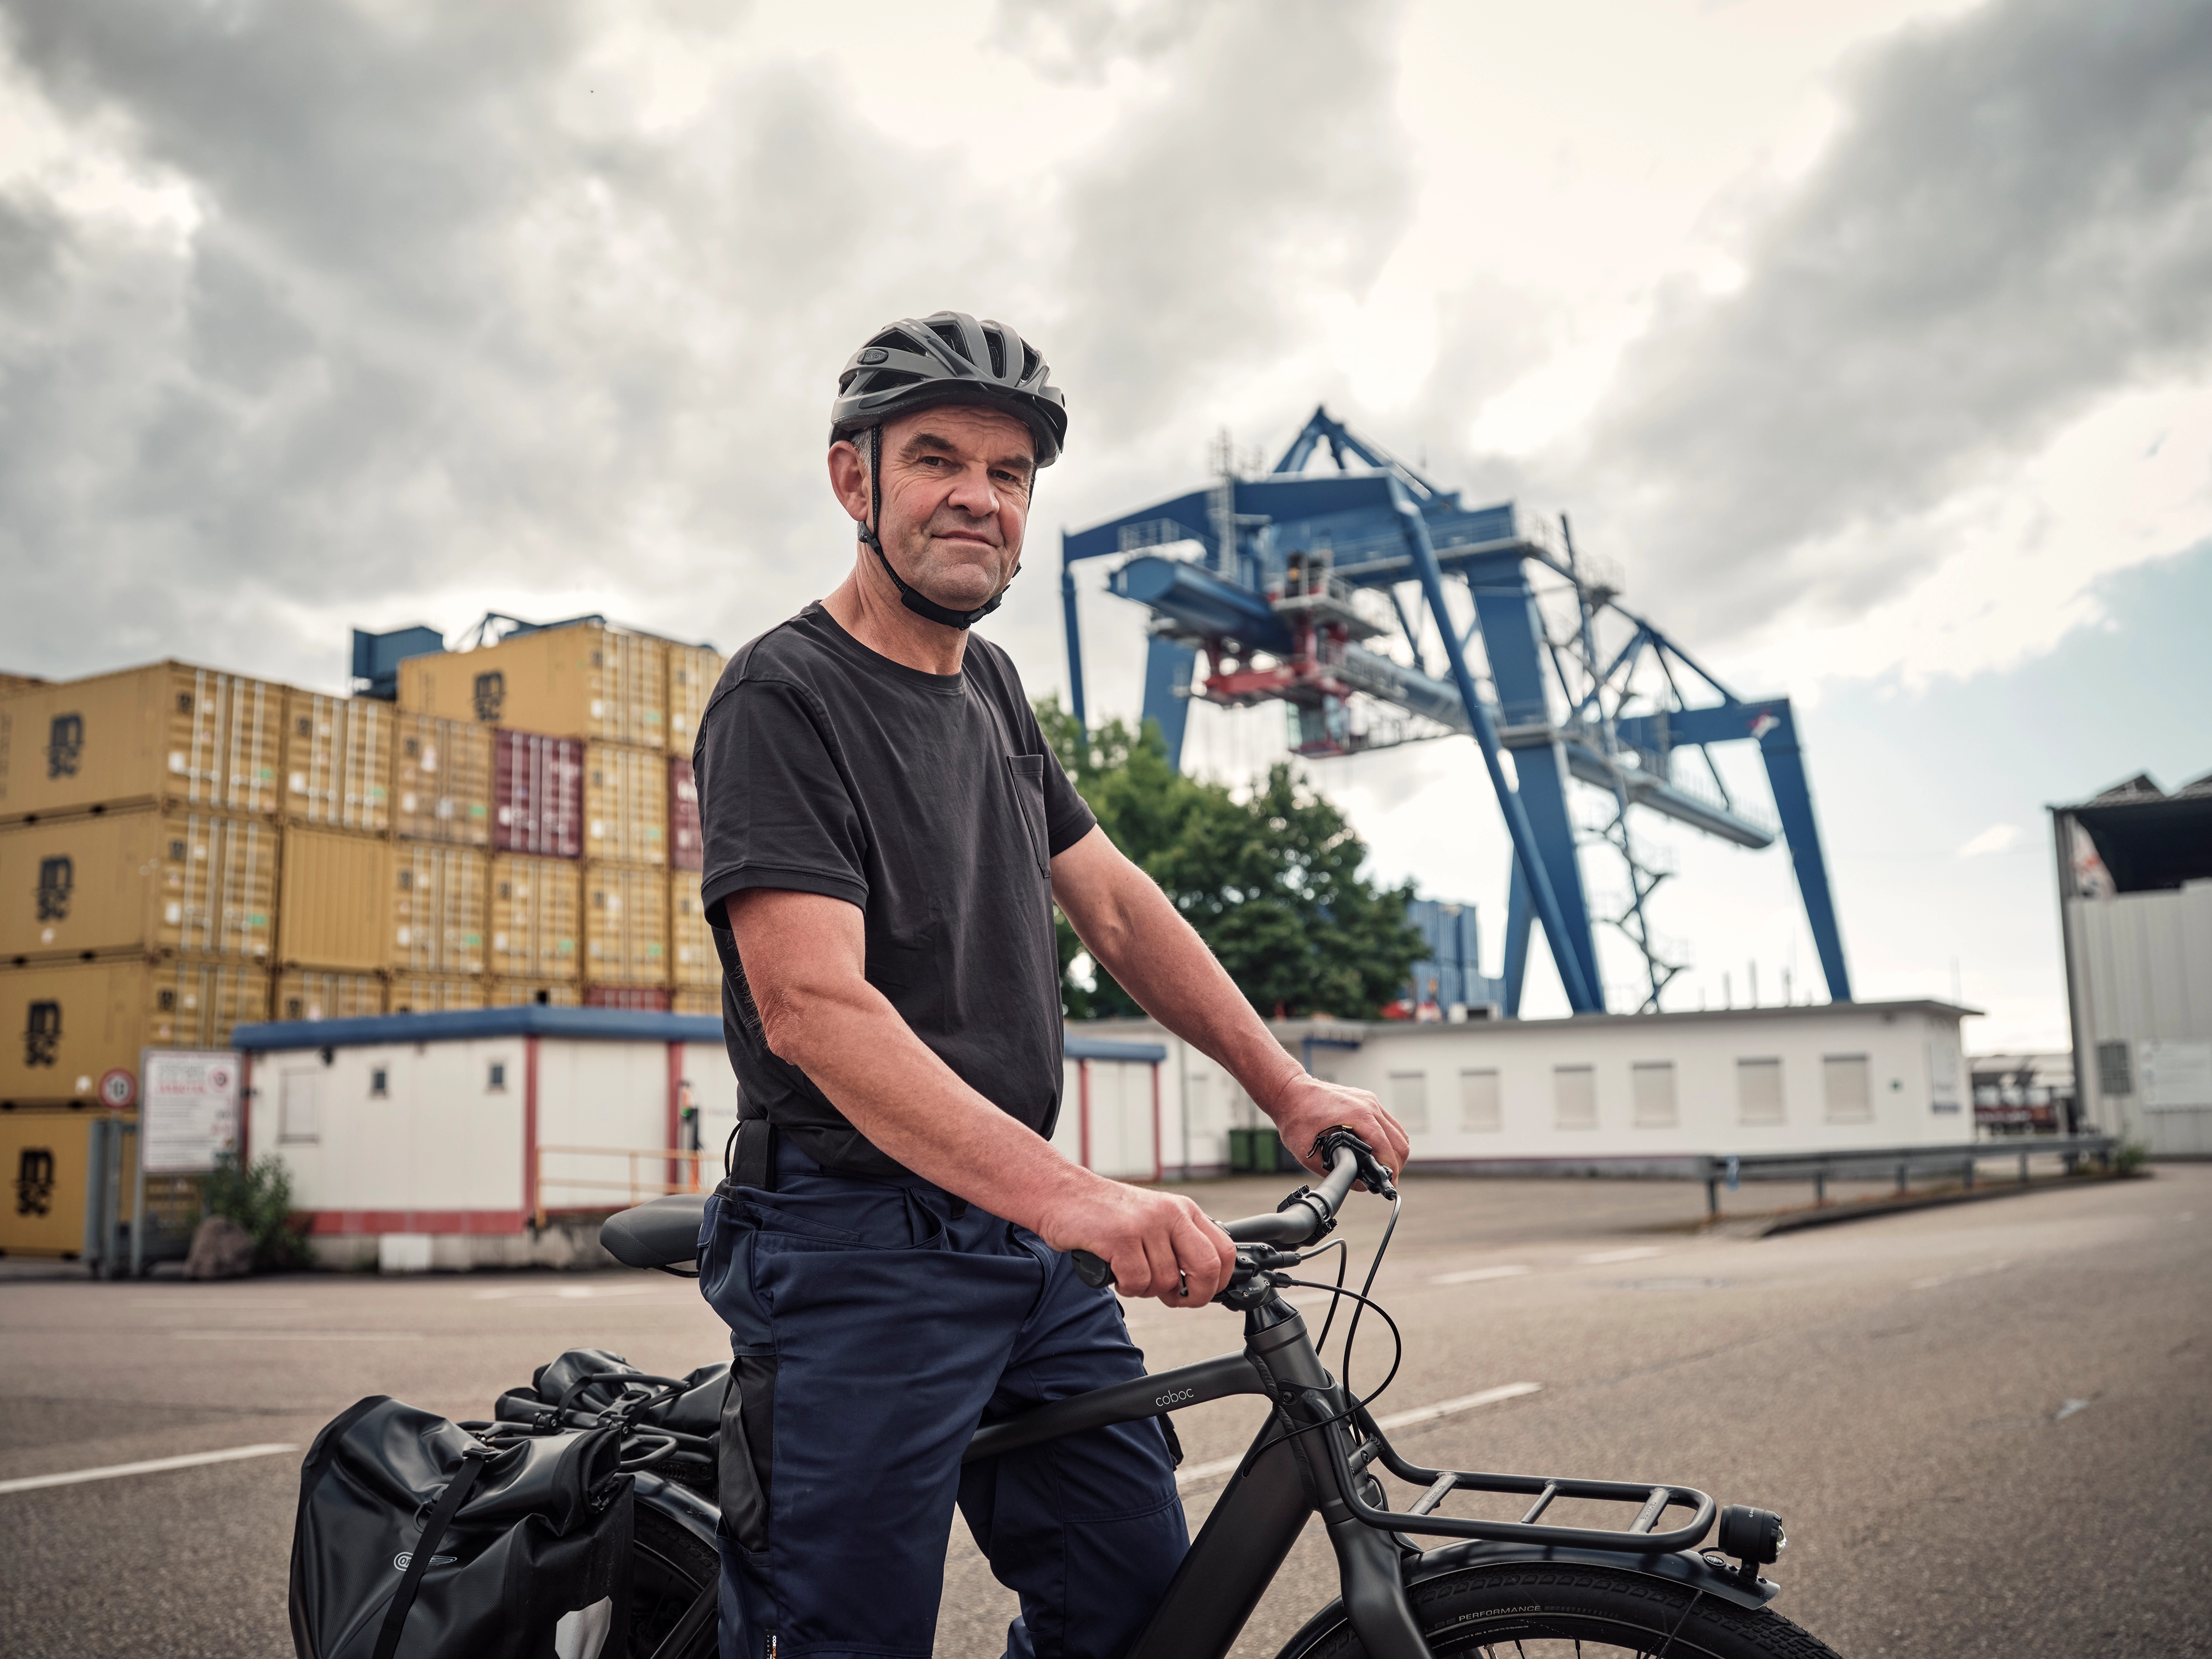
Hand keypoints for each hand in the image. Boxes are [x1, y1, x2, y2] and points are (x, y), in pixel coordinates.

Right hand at [1041, 1178, 1236, 1310]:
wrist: (1062, 1194)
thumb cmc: (1105, 1214)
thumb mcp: (1153, 1218)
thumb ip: (1178, 1242)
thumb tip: (1203, 1282)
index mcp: (1183, 1210)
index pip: (1224, 1251)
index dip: (1218, 1281)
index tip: (1199, 1292)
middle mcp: (1170, 1213)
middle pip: (1207, 1268)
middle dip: (1193, 1295)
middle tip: (1173, 1299)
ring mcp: (1146, 1224)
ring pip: (1165, 1281)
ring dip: (1146, 1289)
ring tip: (1128, 1272)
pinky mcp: (1121, 1237)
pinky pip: (1137, 1282)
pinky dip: (1125, 1286)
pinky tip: (1114, 1270)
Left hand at [1265, 1074, 1409, 1183]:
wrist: (1290, 1092)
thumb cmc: (1296, 1119)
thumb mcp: (1313, 1155)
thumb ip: (1339, 1173)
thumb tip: (1361, 1185)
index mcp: (1359, 1117)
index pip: (1388, 1150)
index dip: (1391, 1173)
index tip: (1387, 1186)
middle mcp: (1370, 1106)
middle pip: (1400, 1143)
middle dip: (1396, 1165)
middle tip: (1386, 1180)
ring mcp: (1370, 1101)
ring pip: (1399, 1133)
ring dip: (1395, 1153)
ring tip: (1383, 1168)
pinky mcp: (1368, 1100)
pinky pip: (1389, 1123)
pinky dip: (1389, 1139)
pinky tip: (1379, 1150)